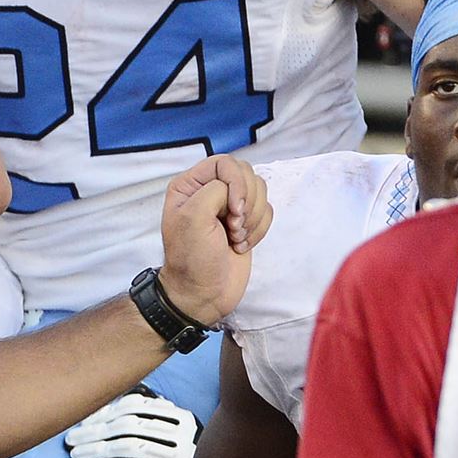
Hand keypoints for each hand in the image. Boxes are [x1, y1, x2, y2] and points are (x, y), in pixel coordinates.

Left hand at [64, 386, 198, 457]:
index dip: (103, 413)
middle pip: (130, 426)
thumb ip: (149, 420)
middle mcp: (185, 437)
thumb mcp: (172, 438)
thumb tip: (106, 406)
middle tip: (71, 441)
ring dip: (98, 451)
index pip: (136, 406)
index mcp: (182, 419)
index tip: (80, 423)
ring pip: (132, 447)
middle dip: (95, 432)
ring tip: (77, 457)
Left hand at [157, 154, 271, 325]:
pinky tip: (242, 246)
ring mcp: (229, 207)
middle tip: (232, 227)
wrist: (202, 294)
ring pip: (259, 191)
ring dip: (253, 218)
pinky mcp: (246, 223)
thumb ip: (216, 190)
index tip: (233, 212)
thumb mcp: (193, 218)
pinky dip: (260, 229)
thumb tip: (237, 193)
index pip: (225, 163)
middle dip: (246, 203)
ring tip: (236, 238)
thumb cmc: (191, 260)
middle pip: (246, 174)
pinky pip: (267, 211)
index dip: (236, 184)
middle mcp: (210, 191)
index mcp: (190, 185)